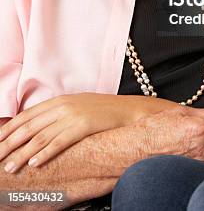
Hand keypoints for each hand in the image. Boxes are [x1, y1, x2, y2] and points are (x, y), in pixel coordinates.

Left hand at [0, 92, 170, 171]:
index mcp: (59, 100)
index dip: (9, 129)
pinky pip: (59, 141)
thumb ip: (57, 116)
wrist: (128, 111)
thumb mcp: (77, 108)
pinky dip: (44, 153)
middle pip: (29, 127)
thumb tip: (36, 130)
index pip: (27, 116)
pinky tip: (34, 162)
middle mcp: (63, 106)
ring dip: (22, 153)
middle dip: (9, 143)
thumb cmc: (103, 113)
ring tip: (10, 166)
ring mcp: (73, 115)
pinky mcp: (83, 125)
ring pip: (40, 136)